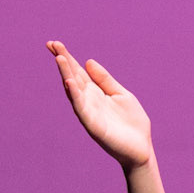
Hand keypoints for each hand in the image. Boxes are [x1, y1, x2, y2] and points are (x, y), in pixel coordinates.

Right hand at [46, 40, 152, 169]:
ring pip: (74, 91)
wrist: (141, 149)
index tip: (55, 44)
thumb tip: (88, 61)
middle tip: (52, 44)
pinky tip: (69, 82)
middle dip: (63, 61)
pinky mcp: (93, 126)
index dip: (67, 58)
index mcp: (96, 93)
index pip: (78, 72)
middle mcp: (89, 101)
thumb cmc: (132, 123)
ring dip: (66, 74)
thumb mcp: (121, 94)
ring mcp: (89, 113)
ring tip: (59, 58)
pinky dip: (75, 95)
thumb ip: (105, 80)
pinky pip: (81, 108)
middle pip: (72, 77)